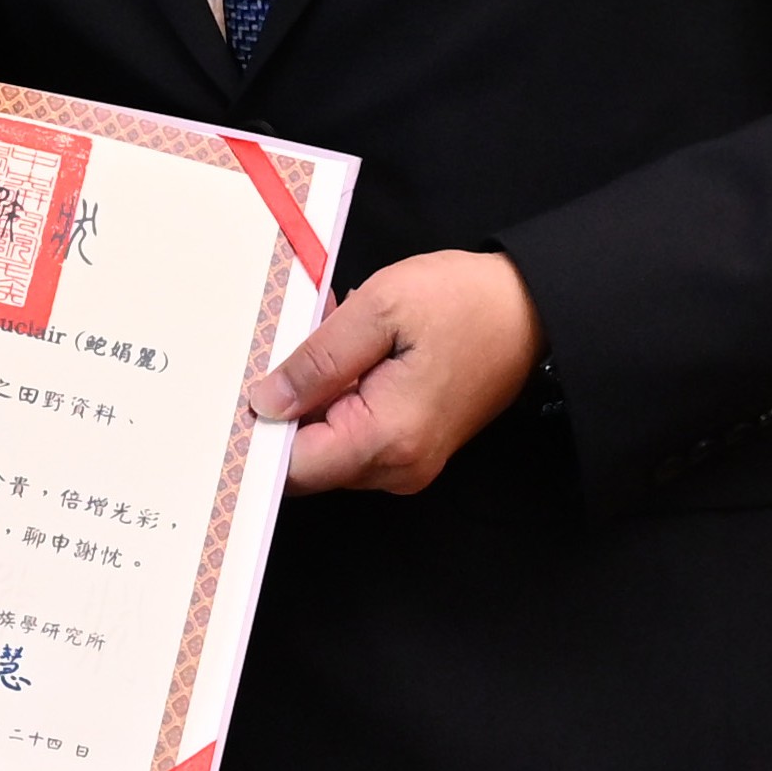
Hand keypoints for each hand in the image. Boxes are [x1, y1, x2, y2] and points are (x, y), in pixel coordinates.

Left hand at [247, 248, 542, 495]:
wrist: (533, 310)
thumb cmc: (465, 302)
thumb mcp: (380, 309)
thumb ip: (317, 360)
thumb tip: (264, 403)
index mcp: (388, 438)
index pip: (293, 467)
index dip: (259, 433)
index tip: (239, 393)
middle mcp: (397, 468)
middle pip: (307, 462)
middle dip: (287, 409)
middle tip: (291, 347)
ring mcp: (407, 464)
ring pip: (327, 449)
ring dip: (314, 401)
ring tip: (333, 342)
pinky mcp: (411, 450)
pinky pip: (352, 436)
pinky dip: (339, 401)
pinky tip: (351, 356)